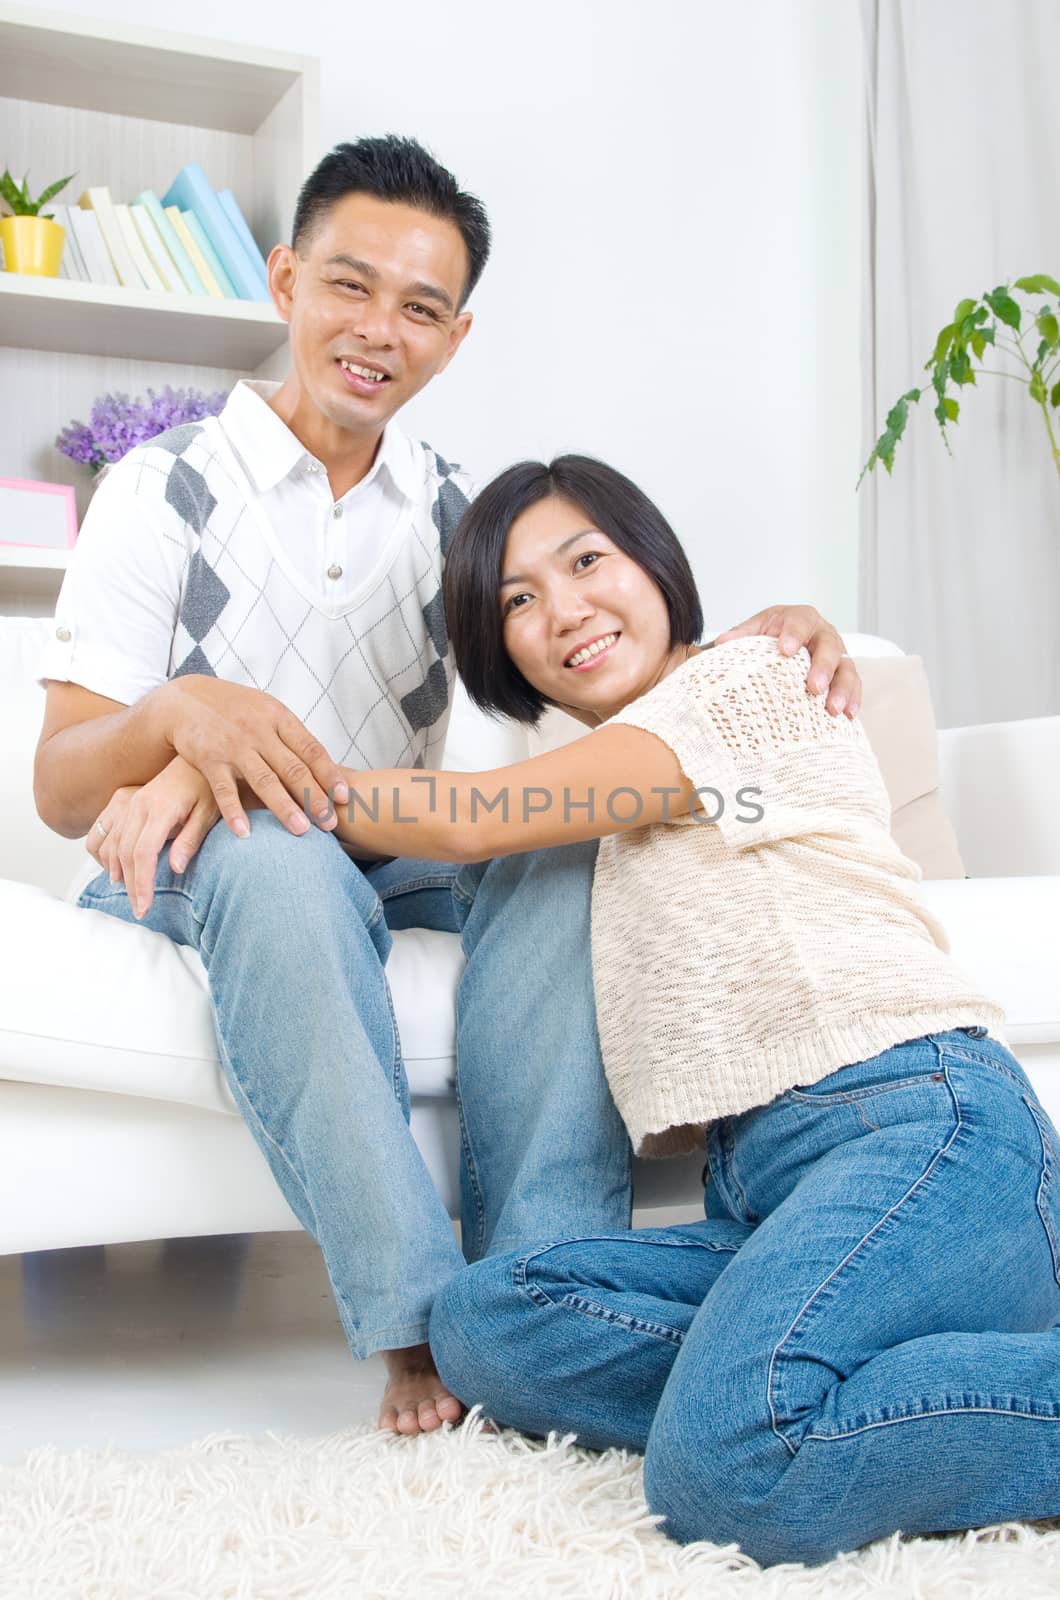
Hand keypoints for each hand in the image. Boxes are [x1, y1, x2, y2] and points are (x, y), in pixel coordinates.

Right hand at [87, 755, 220, 918]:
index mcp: (160, 808)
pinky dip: (108, 855)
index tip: (146, 907)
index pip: (143, 853)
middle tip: (140, 910)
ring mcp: (129, 803)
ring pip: (113, 844)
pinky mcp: (125, 802)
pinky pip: (107, 832)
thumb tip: (175, 869)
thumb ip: (191, 840)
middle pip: (125, 853)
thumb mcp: (208, 813)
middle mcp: (138, 805)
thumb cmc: (208, 788)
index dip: (142, 883)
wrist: (195, 760)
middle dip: (131, 885)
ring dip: (118, 873)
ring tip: (132, 896)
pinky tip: (117, 873)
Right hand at [157, 676, 349, 839]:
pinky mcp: (209, 760)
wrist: (185, 699)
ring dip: (283, 807)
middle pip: (292, 768)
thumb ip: (291, 737)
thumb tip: (326, 767)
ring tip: (301, 830)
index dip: (329, 773)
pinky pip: (224, 790)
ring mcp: (234, 746)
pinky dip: (234, 812)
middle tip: (330, 822)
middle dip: (314, 797)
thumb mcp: (267, 712)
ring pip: (264, 781)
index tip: (344, 796)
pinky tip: (245, 833)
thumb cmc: (236, 710)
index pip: (311, 748)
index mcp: (279, 718)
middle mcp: (259, 732)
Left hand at [713, 605, 861, 716]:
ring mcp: (838, 654)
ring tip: (833, 710)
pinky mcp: (844, 674)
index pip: (799, 622)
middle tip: (812, 687)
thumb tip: (723, 643)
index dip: (794, 634)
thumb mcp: (755, 631)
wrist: (787, 644)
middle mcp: (823, 634)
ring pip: (846, 668)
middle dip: (822, 667)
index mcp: (800, 618)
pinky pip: (854, 685)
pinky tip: (848, 717)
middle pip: (829, 646)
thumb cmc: (771, 637)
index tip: (785, 650)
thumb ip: (741, 636)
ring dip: (842, 689)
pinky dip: (853, 699)